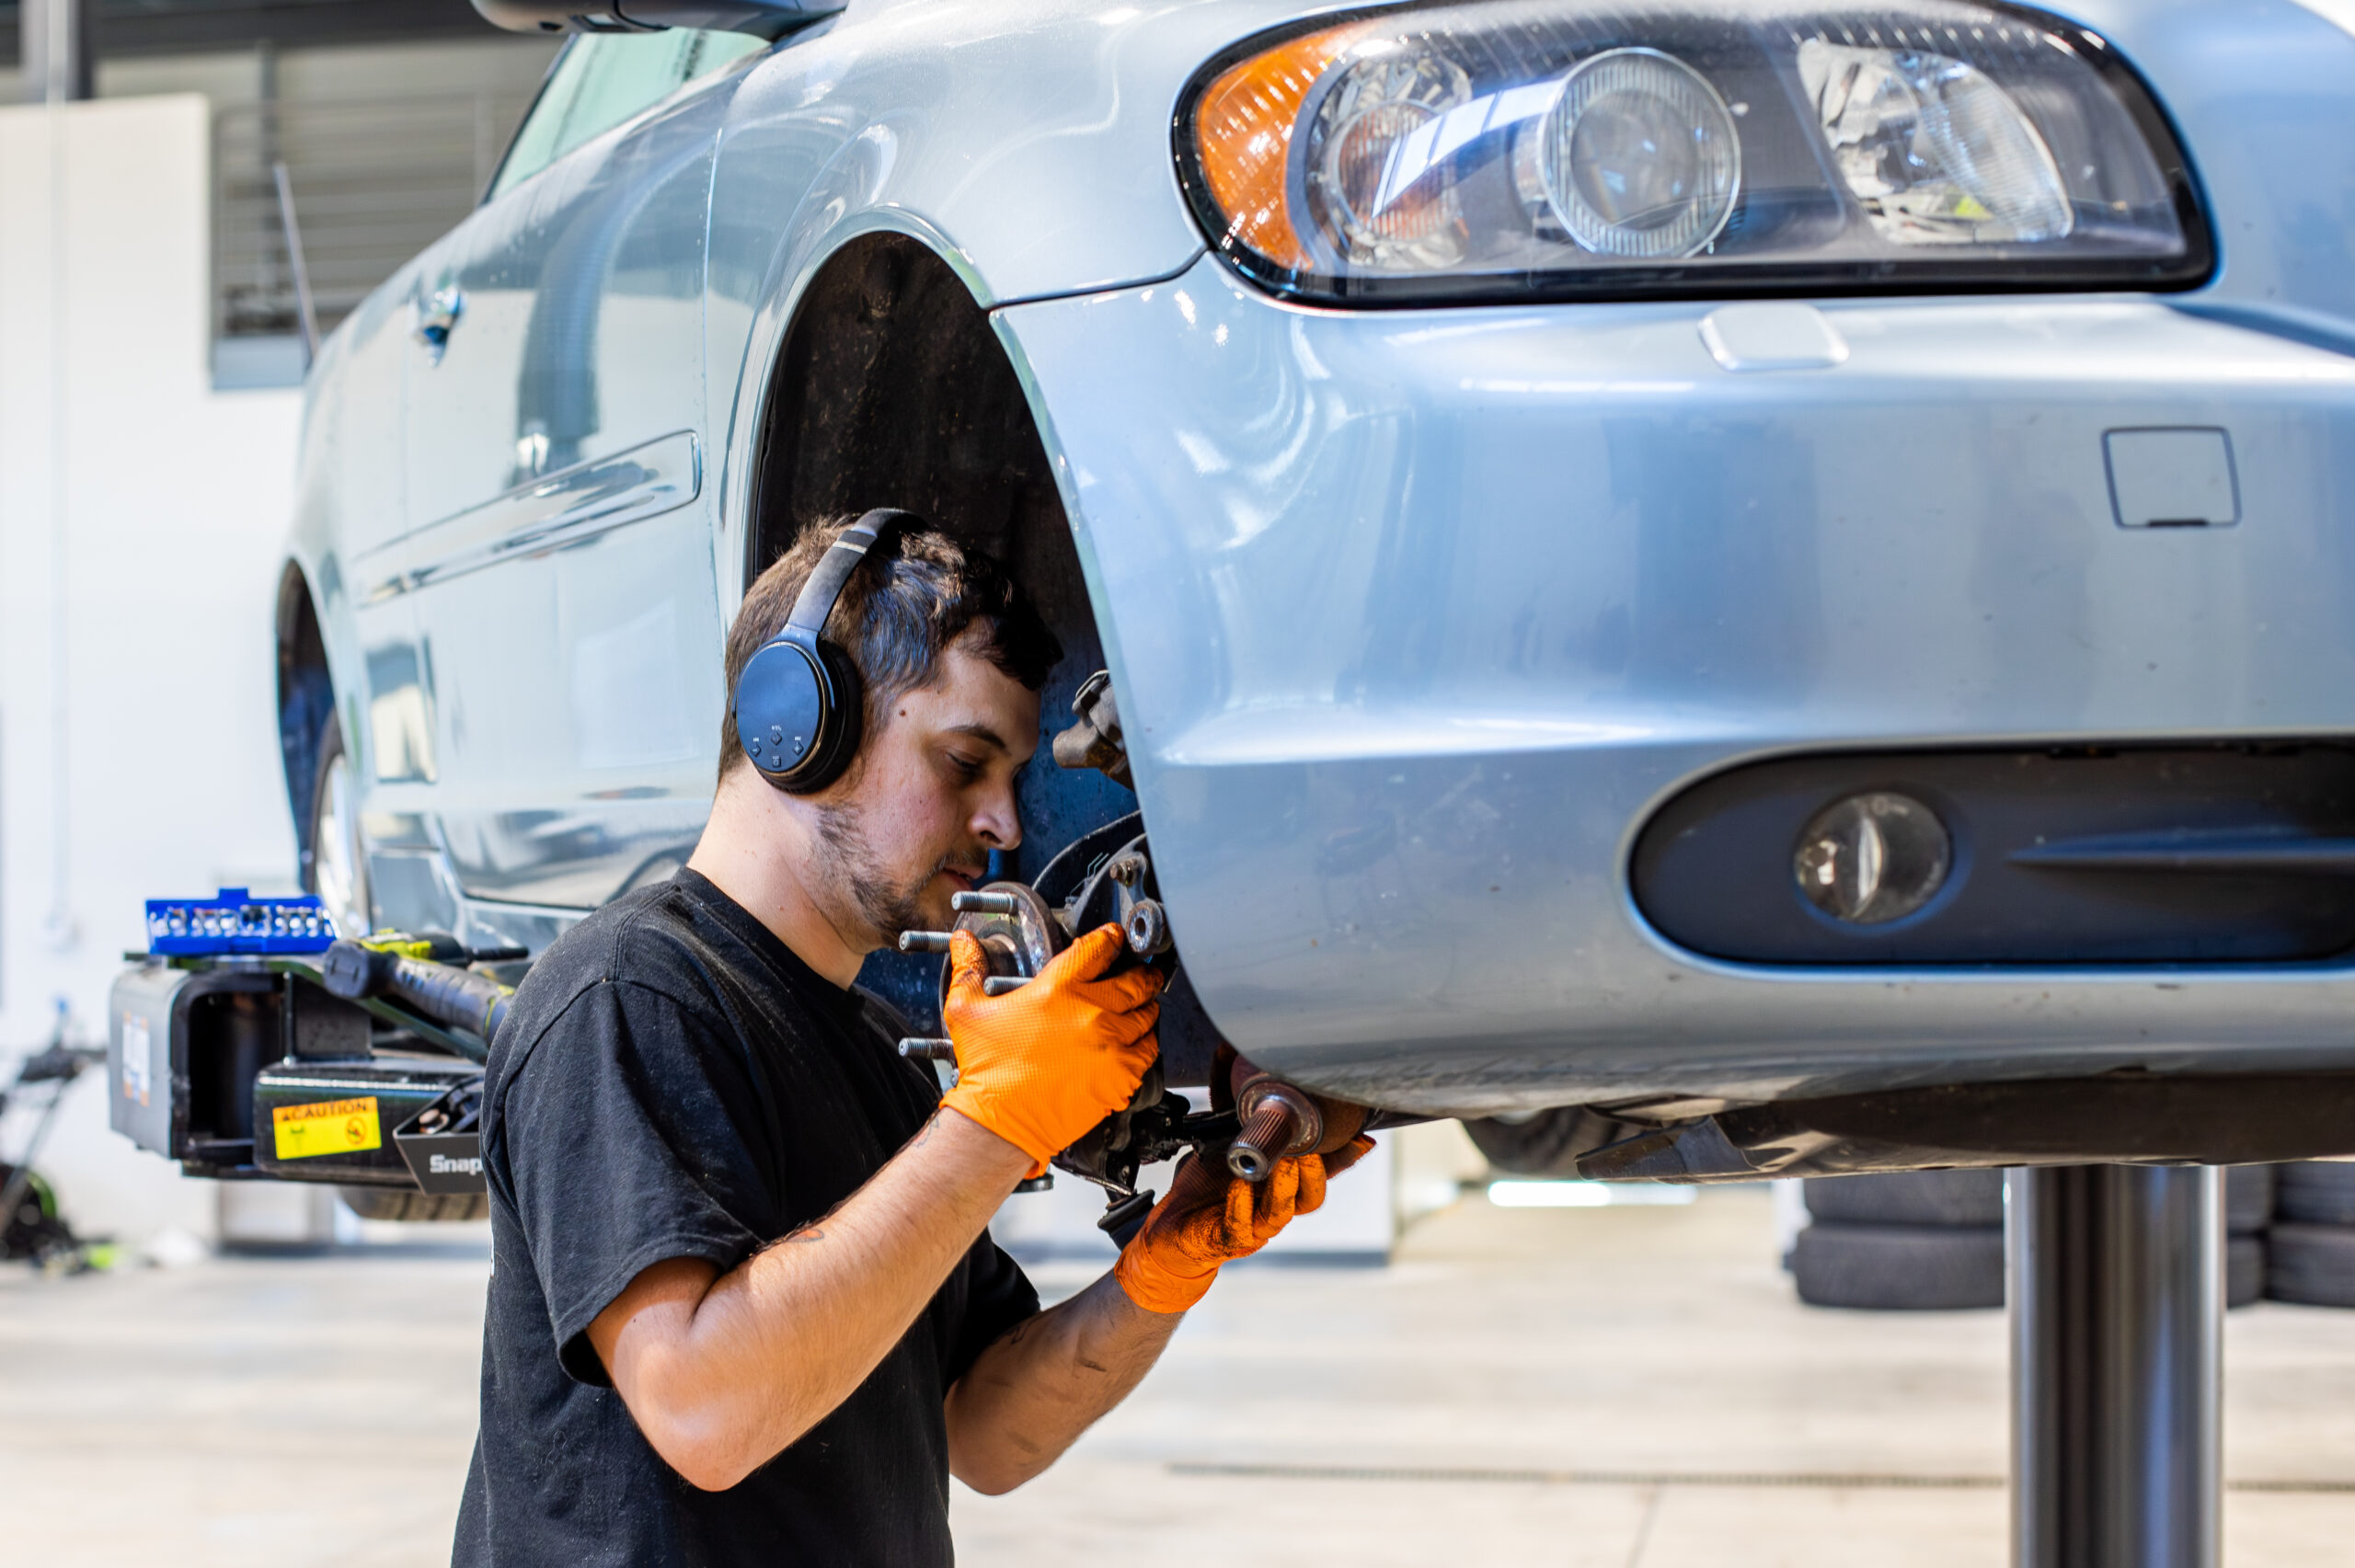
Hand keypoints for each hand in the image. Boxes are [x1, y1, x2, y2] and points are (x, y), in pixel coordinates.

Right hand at [939, 924, 1161, 1175]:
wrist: (1000, 1122)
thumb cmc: (987, 1070)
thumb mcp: (966, 1010)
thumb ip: (969, 968)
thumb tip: (963, 940)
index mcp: (1059, 988)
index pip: (1100, 946)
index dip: (1112, 937)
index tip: (1115, 938)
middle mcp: (1092, 1011)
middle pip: (1137, 980)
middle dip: (1142, 973)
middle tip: (1142, 973)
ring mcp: (1111, 1044)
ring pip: (1148, 1015)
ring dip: (1145, 1009)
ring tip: (1139, 1009)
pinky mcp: (1121, 1075)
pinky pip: (1149, 1051)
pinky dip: (1146, 1044)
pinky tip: (1136, 1043)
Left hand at [1113, 1134, 1375, 1313]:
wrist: (1171, 1231)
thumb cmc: (1204, 1189)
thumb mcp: (1229, 1149)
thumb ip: (1252, 1125)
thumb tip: (1268, 1090)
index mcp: (1280, 1188)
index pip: (1321, 1175)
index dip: (1342, 1160)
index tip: (1358, 1139)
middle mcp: (1272, 1210)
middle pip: (1309, 1199)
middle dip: (1315, 1174)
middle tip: (1310, 1150)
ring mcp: (1252, 1229)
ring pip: (1279, 1214)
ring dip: (1284, 1189)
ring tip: (1284, 1165)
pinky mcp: (1225, 1240)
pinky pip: (1239, 1228)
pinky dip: (1240, 1206)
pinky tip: (1239, 1186)